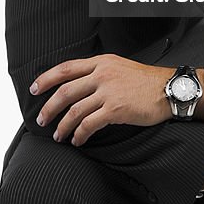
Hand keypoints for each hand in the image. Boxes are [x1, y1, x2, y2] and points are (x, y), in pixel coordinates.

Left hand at [30, 55, 174, 145]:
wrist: (168, 89)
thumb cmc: (146, 81)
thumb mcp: (120, 66)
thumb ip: (100, 72)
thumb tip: (80, 84)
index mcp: (101, 62)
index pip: (66, 68)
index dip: (46, 78)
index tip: (34, 88)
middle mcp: (102, 74)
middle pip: (65, 90)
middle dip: (49, 107)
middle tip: (41, 119)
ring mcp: (108, 91)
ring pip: (75, 110)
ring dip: (63, 125)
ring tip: (58, 135)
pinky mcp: (116, 109)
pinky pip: (89, 124)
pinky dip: (80, 134)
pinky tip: (78, 140)